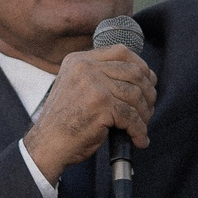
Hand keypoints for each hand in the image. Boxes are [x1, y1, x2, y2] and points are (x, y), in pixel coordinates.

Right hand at [23, 43, 155, 178]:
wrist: (47, 145)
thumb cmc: (65, 121)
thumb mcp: (77, 87)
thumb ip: (101, 76)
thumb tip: (145, 75)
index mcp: (79, 60)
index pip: (121, 52)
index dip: (141, 66)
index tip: (149, 82)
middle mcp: (86, 68)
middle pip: (133, 72)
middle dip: (148, 92)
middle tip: (149, 109)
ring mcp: (93, 85)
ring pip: (135, 95)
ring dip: (145, 114)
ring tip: (142, 126)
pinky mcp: (101, 105)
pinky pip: (131, 116)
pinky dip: (139, 130)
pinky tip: (139, 139)